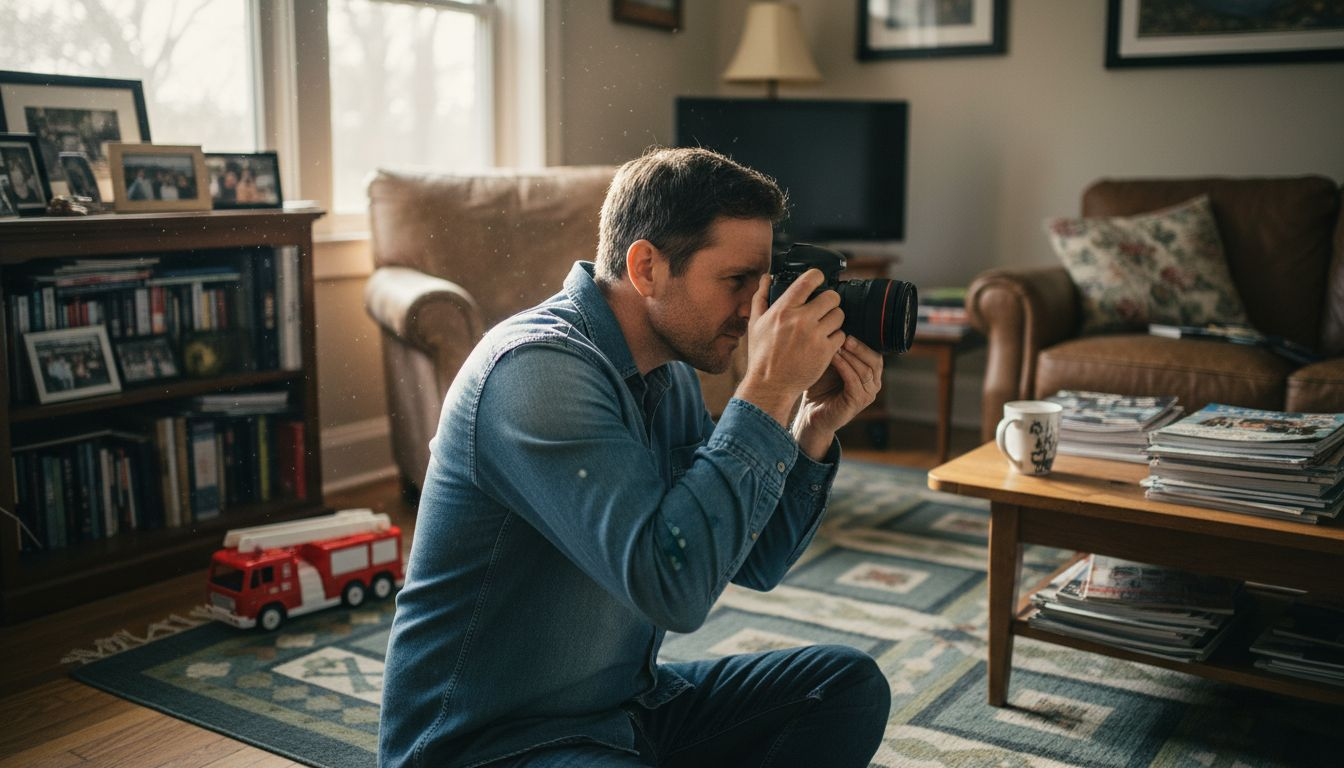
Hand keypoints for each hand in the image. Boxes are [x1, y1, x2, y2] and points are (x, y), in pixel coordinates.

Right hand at [736, 270, 845, 425]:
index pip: (810, 279)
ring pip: (839, 315)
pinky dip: (836, 338)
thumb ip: (761, 297)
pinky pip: (841, 335)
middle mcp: (801, 320)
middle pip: (832, 296)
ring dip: (834, 319)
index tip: (818, 281)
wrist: (769, 385)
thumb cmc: (761, 355)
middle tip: (824, 308)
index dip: (818, 277)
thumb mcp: (755, 324)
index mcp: (784, 309)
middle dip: (830, 301)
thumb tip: (767, 278)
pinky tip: (826, 341)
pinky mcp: (825, 352)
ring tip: (825, 326)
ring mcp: (814, 336)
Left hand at [793, 336, 883, 458]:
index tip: (848, 327)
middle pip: (875, 360)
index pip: (875, 351)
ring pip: (865, 370)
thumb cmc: (819, 386)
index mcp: (870, 372)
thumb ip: (836, 347)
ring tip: (837, 345)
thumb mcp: (830, 362)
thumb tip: (835, 322)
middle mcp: (873, 383)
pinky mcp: (857, 402)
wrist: (810, 412)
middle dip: (859, 347)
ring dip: (851, 356)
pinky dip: (844, 367)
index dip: (864, 340)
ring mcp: (867, 394)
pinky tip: (834, 358)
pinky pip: (854, 381)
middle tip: (845, 336)